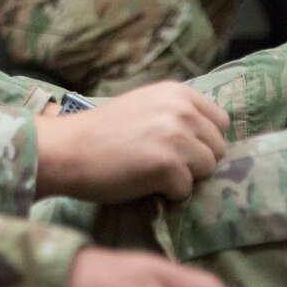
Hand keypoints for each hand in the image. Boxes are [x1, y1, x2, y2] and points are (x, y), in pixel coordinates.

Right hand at [35, 82, 228, 202]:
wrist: (66, 149)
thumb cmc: (101, 133)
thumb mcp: (145, 106)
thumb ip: (176, 114)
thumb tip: (208, 138)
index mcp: (177, 92)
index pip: (220, 121)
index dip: (203, 139)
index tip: (180, 148)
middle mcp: (182, 110)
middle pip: (218, 148)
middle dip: (196, 160)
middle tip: (162, 162)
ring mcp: (177, 137)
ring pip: (208, 170)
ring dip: (184, 177)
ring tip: (152, 172)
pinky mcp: (169, 165)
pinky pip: (186, 190)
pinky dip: (167, 194)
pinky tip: (143, 183)